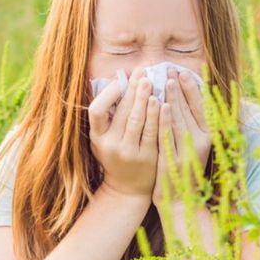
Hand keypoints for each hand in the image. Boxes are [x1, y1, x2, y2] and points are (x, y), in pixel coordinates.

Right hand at [89, 67, 159, 201]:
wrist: (127, 188)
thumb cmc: (116, 156)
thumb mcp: (104, 139)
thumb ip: (108, 116)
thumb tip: (119, 82)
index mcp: (97, 138)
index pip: (96, 111)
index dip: (108, 94)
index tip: (120, 80)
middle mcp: (110, 146)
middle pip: (122, 112)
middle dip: (132, 89)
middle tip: (141, 71)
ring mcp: (129, 153)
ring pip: (138, 120)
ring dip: (145, 98)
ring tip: (151, 81)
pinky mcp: (147, 157)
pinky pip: (153, 131)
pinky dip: (157, 114)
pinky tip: (162, 101)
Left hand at [152, 68, 211, 208]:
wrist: (180, 203)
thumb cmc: (184, 172)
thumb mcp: (192, 148)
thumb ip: (190, 126)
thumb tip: (183, 100)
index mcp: (208, 138)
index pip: (201, 108)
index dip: (192, 89)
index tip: (183, 72)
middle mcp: (201, 143)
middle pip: (190, 110)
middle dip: (180, 88)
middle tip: (170, 69)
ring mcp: (187, 152)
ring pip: (179, 119)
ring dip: (172, 98)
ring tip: (165, 80)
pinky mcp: (174, 161)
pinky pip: (168, 135)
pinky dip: (164, 118)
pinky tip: (159, 104)